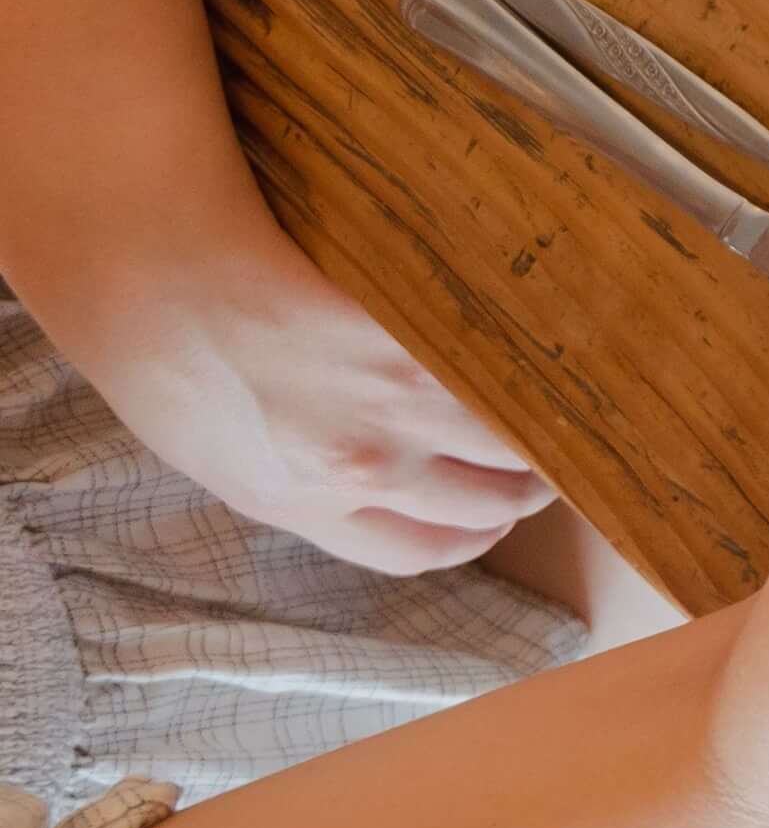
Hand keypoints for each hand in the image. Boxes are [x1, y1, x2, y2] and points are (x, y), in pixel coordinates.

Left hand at [41, 213, 552, 574]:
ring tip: (559, 405)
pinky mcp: (412, 342)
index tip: (496, 518)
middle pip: (485, 504)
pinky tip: (538, 349)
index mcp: (303, 506)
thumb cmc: (159, 356)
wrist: (150, 277)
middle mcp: (361, 471)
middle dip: (526, 490)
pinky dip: (527, 369)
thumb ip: (296, 477)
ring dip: (546, 431)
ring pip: (510, 444)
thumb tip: (362, 477)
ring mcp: (392, 408)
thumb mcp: (216, 449)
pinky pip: (496, 371)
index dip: (472, 537)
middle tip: (546, 459)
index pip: (421, 550)